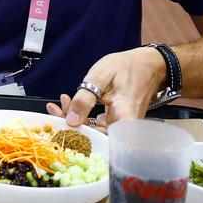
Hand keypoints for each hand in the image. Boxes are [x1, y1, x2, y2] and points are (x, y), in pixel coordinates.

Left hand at [46, 47, 165, 127]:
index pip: (99, 137)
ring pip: (93, 130)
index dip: (77, 134)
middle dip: (70, 123)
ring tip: (62, 103)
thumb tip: (71, 120)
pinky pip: (97, 124)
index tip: (60, 121)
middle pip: (94, 135)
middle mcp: (124, 126)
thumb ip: (85, 98)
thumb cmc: (127, 67)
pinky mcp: (117, 122)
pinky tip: (72, 104)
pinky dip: (83, 115)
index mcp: (123, 116)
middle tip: (55, 108)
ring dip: (74, 118)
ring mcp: (121, 125)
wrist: (148, 65)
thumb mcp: (100, 76)